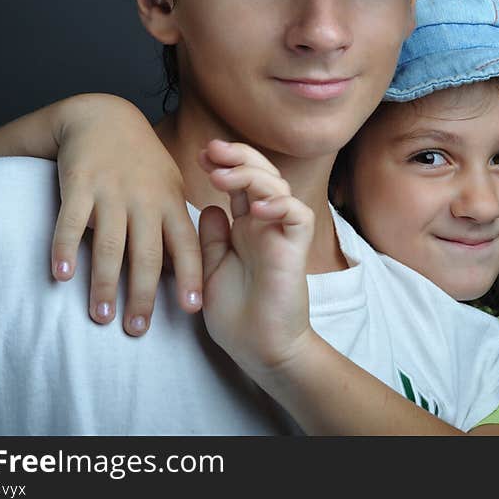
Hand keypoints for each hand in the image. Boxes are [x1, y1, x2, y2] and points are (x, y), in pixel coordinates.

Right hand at [50, 94, 202, 334]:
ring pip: (110, 245)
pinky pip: (71, 221)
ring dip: (104, 284)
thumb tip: (186, 270)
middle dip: (143, 295)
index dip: (191, 277)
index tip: (193, 308)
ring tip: (101, 316)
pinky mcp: (80, 185)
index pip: (186, 245)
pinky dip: (64, 248)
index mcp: (169, 203)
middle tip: (137, 329)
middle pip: (147, 254)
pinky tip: (60, 275)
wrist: (104, 116)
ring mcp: (111, 192)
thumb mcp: (169, 186)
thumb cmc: (142, 161)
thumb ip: (177, 224)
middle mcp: (143, 200)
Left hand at [197, 140, 314, 378]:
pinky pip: (298, 215)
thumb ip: (211, 237)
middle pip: (262, 174)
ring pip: (279, 187)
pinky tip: (255, 208)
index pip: (241, 182)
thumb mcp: (210, 268)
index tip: (200, 156)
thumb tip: (209, 205)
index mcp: (246, 226)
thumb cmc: (237, 313)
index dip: (224, 163)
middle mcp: (266, 224)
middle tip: (212, 150)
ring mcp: (281, 234)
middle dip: (238, 156)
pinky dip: (279, 205)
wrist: (259, 349)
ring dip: (250, 175)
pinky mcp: (295, 250)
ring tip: (221, 176)